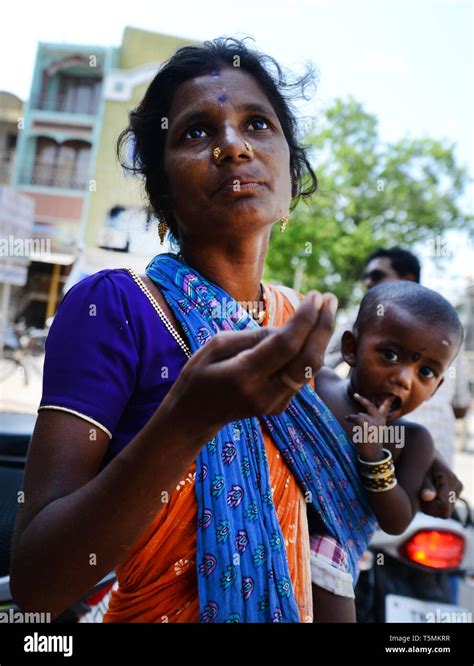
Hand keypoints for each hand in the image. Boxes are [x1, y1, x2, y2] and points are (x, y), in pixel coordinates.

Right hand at [162, 290, 337, 442]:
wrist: (196, 415)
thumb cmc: (200, 373)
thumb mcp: (217, 345)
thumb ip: (254, 336)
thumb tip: (289, 328)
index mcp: (243, 375)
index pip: (285, 346)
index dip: (305, 319)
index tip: (315, 296)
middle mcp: (264, 393)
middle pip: (307, 360)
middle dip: (323, 326)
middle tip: (330, 298)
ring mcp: (275, 404)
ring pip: (310, 369)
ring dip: (321, 337)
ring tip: (326, 308)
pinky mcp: (281, 406)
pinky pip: (302, 375)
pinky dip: (309, 350)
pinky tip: (311, 331)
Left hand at [345, 393, 394, 461]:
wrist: (372, 455)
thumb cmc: (371, 444)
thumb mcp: (374, 431)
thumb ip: (370, 421)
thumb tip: (360, 413)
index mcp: (382, 421)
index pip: (386, 408)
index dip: (387, 400)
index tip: (391, 394)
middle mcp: (379, 420)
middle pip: (370, 406)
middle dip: (361, 400)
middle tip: (355, 395)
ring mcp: (374, 423)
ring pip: (360, 415)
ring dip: (355, 419)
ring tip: (354, 426)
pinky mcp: (367, 426)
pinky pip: (356, 417)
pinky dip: (351, 417)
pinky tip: (346, 419)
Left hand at [419, 453, 463, 517]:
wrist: (423, 451)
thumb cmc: (418, 463)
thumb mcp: (419, 473)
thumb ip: (424, 486)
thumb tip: (427, 497)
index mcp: (450, 479)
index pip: (443, 507)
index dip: (430, 508)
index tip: (419, 499)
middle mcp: (457, 484)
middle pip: (445, 511)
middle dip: (430, 508)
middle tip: (419, 496)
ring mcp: (457, 488)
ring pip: (445, 510)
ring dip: (432, 506)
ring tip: (421, 493)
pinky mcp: (454, 490)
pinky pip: (445, 506)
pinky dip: (434, 503)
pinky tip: (426, 493)